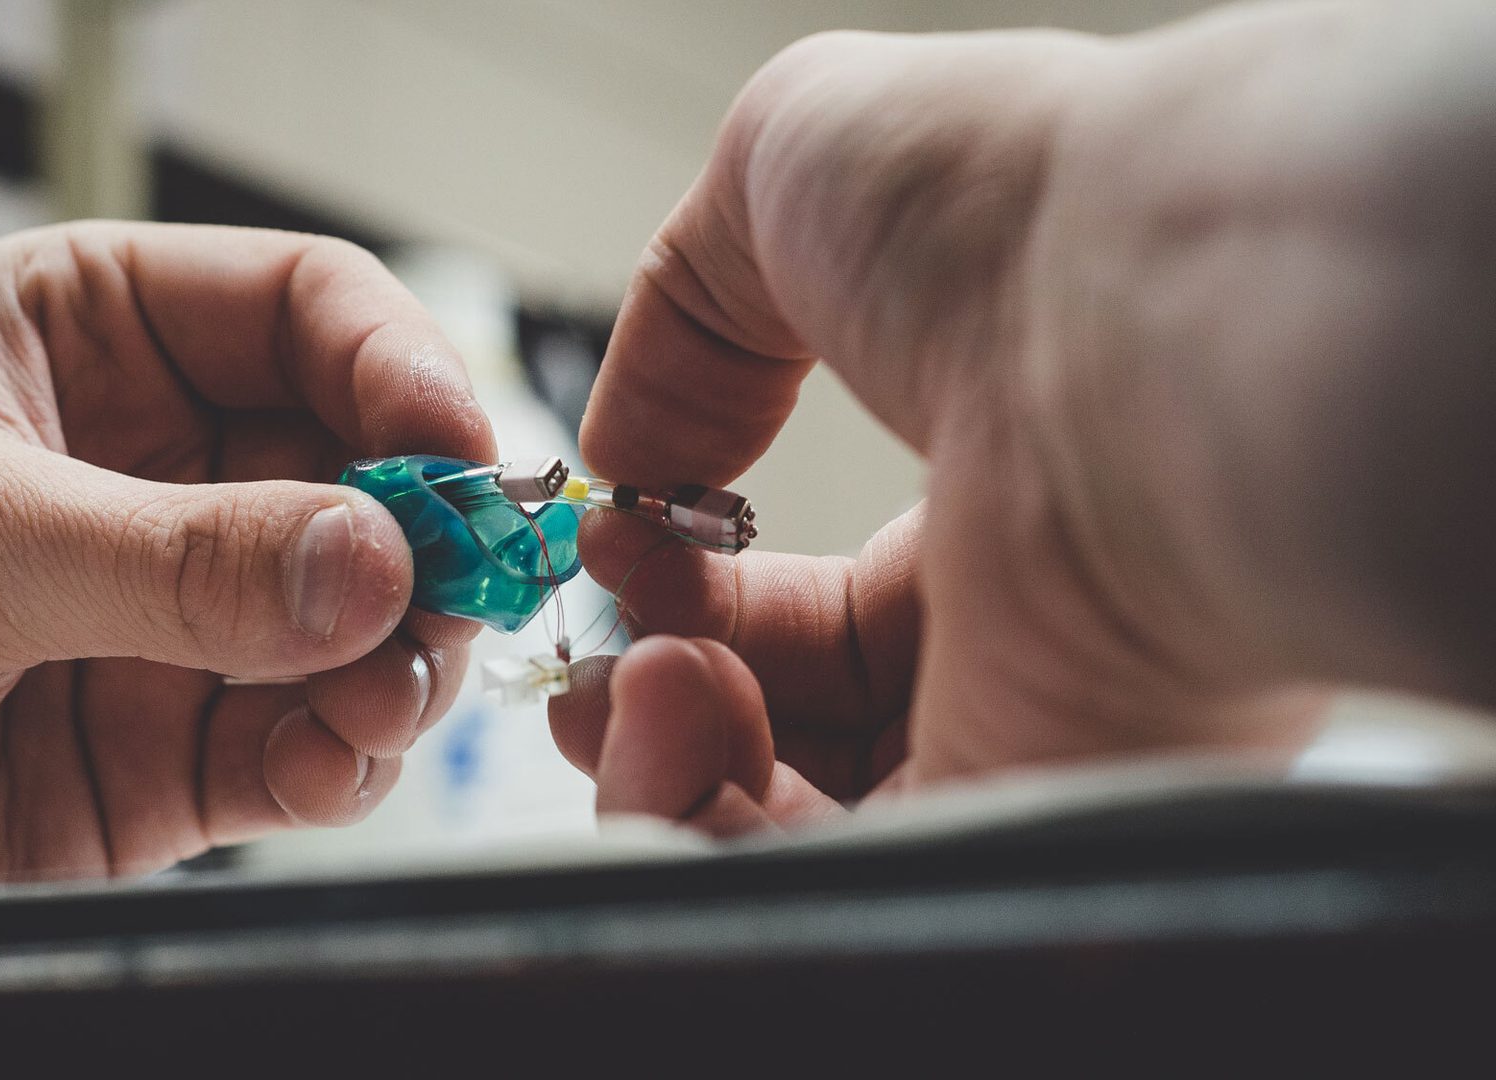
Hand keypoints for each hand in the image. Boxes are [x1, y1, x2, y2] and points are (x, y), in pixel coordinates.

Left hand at [0, 222, 493, 898]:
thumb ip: (175, 556)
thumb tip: (367, 561)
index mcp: (95, 339)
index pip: (305, 310)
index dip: (399, 367)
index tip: (455, 447)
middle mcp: (162, 469)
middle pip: (366, 469)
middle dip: (424, 530)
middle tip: (459, 586)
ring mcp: (182, 613)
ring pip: (365, 615)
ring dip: (403, 655)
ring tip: (384, 691)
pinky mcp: (179, 747)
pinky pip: (311, 741)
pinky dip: (347, 758)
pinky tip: (331, 762)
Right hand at [553, 2, 1495, 830]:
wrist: (1146, 301)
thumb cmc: (1013, 209)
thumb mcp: (796, 172)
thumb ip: (686, 313)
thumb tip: (628, 452)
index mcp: (994, 523)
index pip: (813, 630)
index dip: (687, 607)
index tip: (612, 558)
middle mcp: (1025, 658)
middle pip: (789, 751)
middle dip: (657, 710)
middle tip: (602, 658)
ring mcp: (1026, 754)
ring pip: (791, 845)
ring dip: (663, 773)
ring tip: (648, 679)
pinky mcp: (1012, 835)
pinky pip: (821, 893)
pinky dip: (702, 831)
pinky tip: (674, 718)